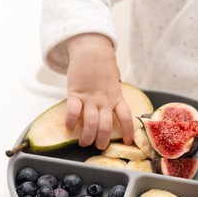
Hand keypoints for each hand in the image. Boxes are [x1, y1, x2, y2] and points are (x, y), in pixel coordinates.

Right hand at [64, 33, 133, 149]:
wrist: (91, 50)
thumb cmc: (102, 66)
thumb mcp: (114, 82)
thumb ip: (114, 95)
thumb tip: (115, 107)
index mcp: (117, 97)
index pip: (126, 118)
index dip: (128, 131)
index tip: (128, 141)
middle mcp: (105, 100)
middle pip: (106, 126)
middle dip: (102, 140)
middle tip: (98, 146)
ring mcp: (90, 98)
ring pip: (91, 123)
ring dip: (87, 137)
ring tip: (83, 142)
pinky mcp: (75, 93)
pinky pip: (73, 111)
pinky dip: (70, 121)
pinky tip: (69, 128)